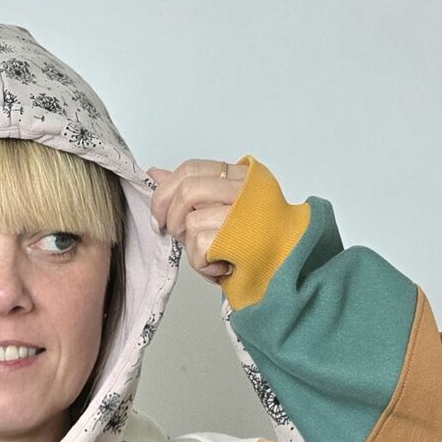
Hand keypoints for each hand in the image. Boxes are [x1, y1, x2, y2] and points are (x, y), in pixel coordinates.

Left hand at [145, 159, 247, 282]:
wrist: (285, 272)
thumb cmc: (252, 244)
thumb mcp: (218, 211)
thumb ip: (190, 191)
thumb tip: (156, 174)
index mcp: (241, 176)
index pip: (191, 168)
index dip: (165, 192)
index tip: (160, 216)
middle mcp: (246, 188)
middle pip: (187, 190)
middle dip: (172, 218)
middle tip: (180, 236)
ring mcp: (246, 211)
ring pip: (191, 221)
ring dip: (191, 248)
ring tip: (212, 255)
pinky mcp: (242, 237)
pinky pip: (200, 246)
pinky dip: (202, 264)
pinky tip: (220, 266)